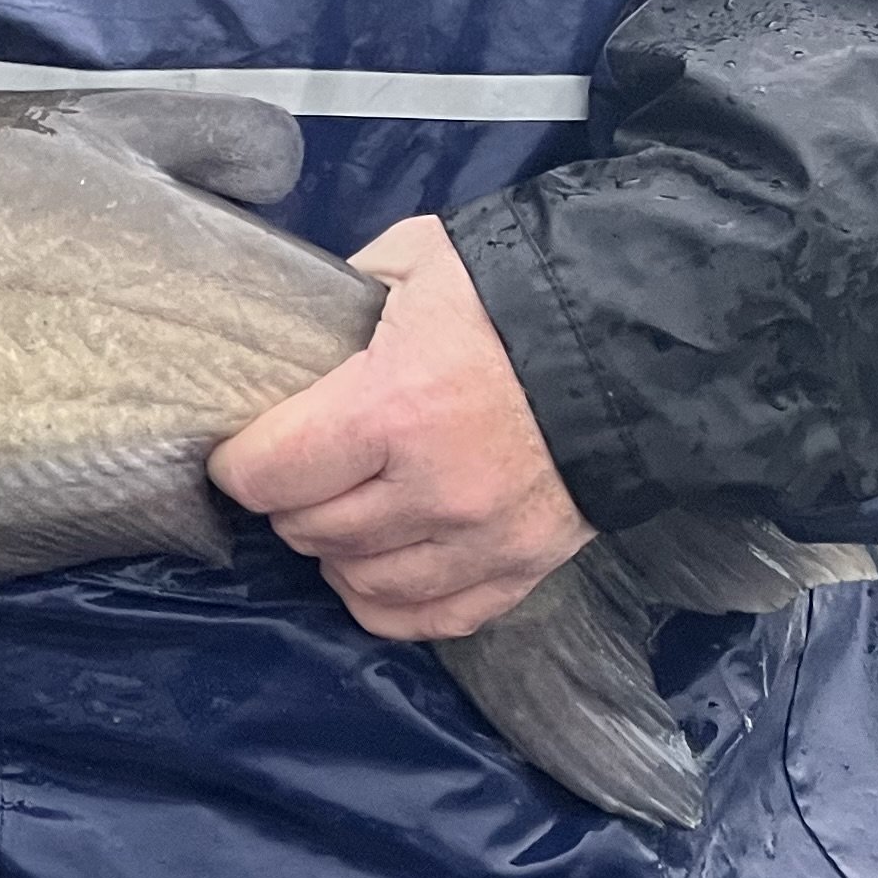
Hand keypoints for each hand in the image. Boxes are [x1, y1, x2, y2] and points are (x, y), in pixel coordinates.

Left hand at [206, 216, 593, 640]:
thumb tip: (293, 325)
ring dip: (333, 550)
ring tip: (333, 514)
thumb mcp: (413, 260)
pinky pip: (431, 617)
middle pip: (310, 528)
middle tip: (294, 472)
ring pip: (361, 579)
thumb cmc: (514, 292)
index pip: (271, 473)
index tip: (239, 450)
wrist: (638, 343)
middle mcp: (433, 488)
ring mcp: (483, 539)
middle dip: (287, 500)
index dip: (239, 463)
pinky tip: (371, 570)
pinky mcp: (524, 569)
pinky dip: (387, 601)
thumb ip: (343, 295)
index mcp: (393, 408)